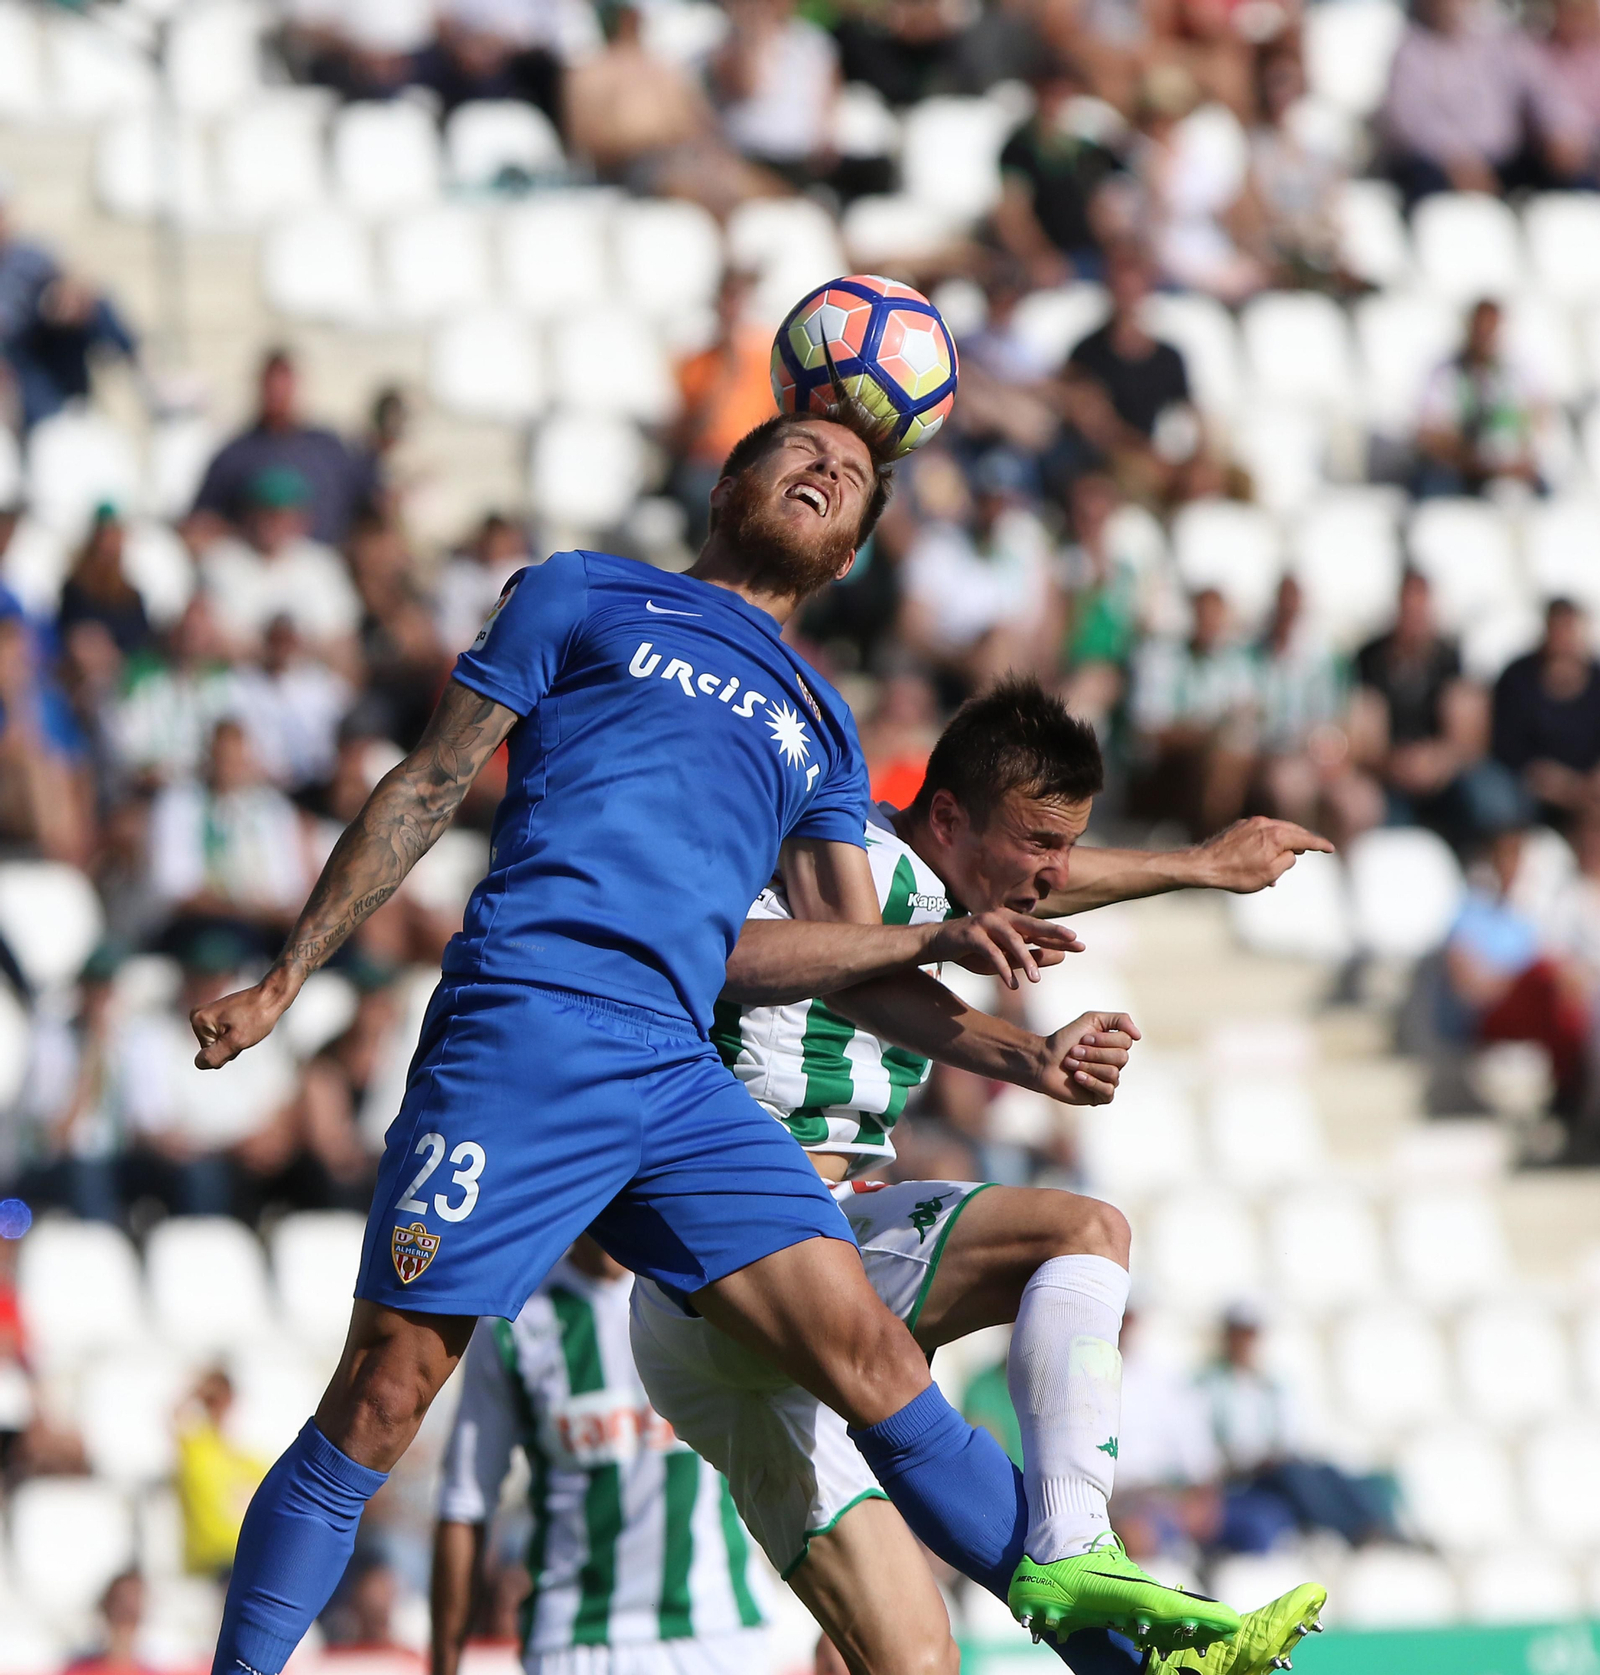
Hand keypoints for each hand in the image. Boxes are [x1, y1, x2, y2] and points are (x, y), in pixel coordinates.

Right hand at [190, 977, 291, 1068]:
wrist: (271, 996)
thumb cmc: (258, 1016)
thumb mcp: (236, 1042)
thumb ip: (214, 1056)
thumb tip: (199, 1062)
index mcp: (198, 1021)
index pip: (207, 1057)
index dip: (227, 1052)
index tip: (237, 1034)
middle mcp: (198, 1016)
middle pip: (212, 1050)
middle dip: (230, 1046)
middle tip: (242, 1031)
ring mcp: (207, 1015)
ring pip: (218, 1044)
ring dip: (233, 1041)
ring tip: (244, 1026)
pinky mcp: (216, 1015)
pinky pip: (222, 1036)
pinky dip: (234, 1035)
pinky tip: (243, 1024)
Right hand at [929, 910, 1084, 988]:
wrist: (938, 942)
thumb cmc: (974, 950)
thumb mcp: (1006, 956)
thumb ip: (1031, 956)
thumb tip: (1061, 957)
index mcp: (1013, 922)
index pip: (1041, 930)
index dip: (1060, 938)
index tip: (1082, 946)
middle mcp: (1002, 918)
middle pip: (1033, 925)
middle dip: (1053, 933)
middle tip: (1073, 941)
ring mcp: (986, 923)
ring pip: (1012, 940)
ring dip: (1026, 959)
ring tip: (1036, 979)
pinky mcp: (971, 934)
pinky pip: (991, 952)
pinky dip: (1002, 968)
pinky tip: (1012, 984)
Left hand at [1033, 1011, 1140, 1105]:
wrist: (1043, 1060)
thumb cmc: (1065, 1040)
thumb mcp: (1091, 1020)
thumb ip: (1119, 1020)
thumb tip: (1139, 1036)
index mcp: (1115, 1045)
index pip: (1126, 1041)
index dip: (1104, 1039)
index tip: (1083, 1037)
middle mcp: (1116, 1062)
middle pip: (1122, 1057)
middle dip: (1094, 1053)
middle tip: (1074, 1051)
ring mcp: (1109, 1080)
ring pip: (1113, 1072)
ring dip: (1087, 1065)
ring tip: (1071, 1064)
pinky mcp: (1101, 1096)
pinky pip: (1108, 1090)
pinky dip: (1090, 1081)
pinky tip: (1076, 1077)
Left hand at [1192, 816, 1334, 892]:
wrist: (1203, 865)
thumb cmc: (1236, 874)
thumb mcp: (1269, 874)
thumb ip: (1287, 861)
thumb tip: (1291, 853)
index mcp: (1276, 835)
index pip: (1305, 839)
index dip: (1320, 845)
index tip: (1330, 849)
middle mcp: (1265, 824)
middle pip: (1292, 831)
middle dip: (1303, 841)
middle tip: (1313, 850)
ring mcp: (1251, 823)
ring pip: (1276, 831)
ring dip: (1285, 843)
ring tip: (1289, 857)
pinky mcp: (1239, 827)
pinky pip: (1261, 833)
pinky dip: (1269, 842)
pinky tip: (1267, 857)